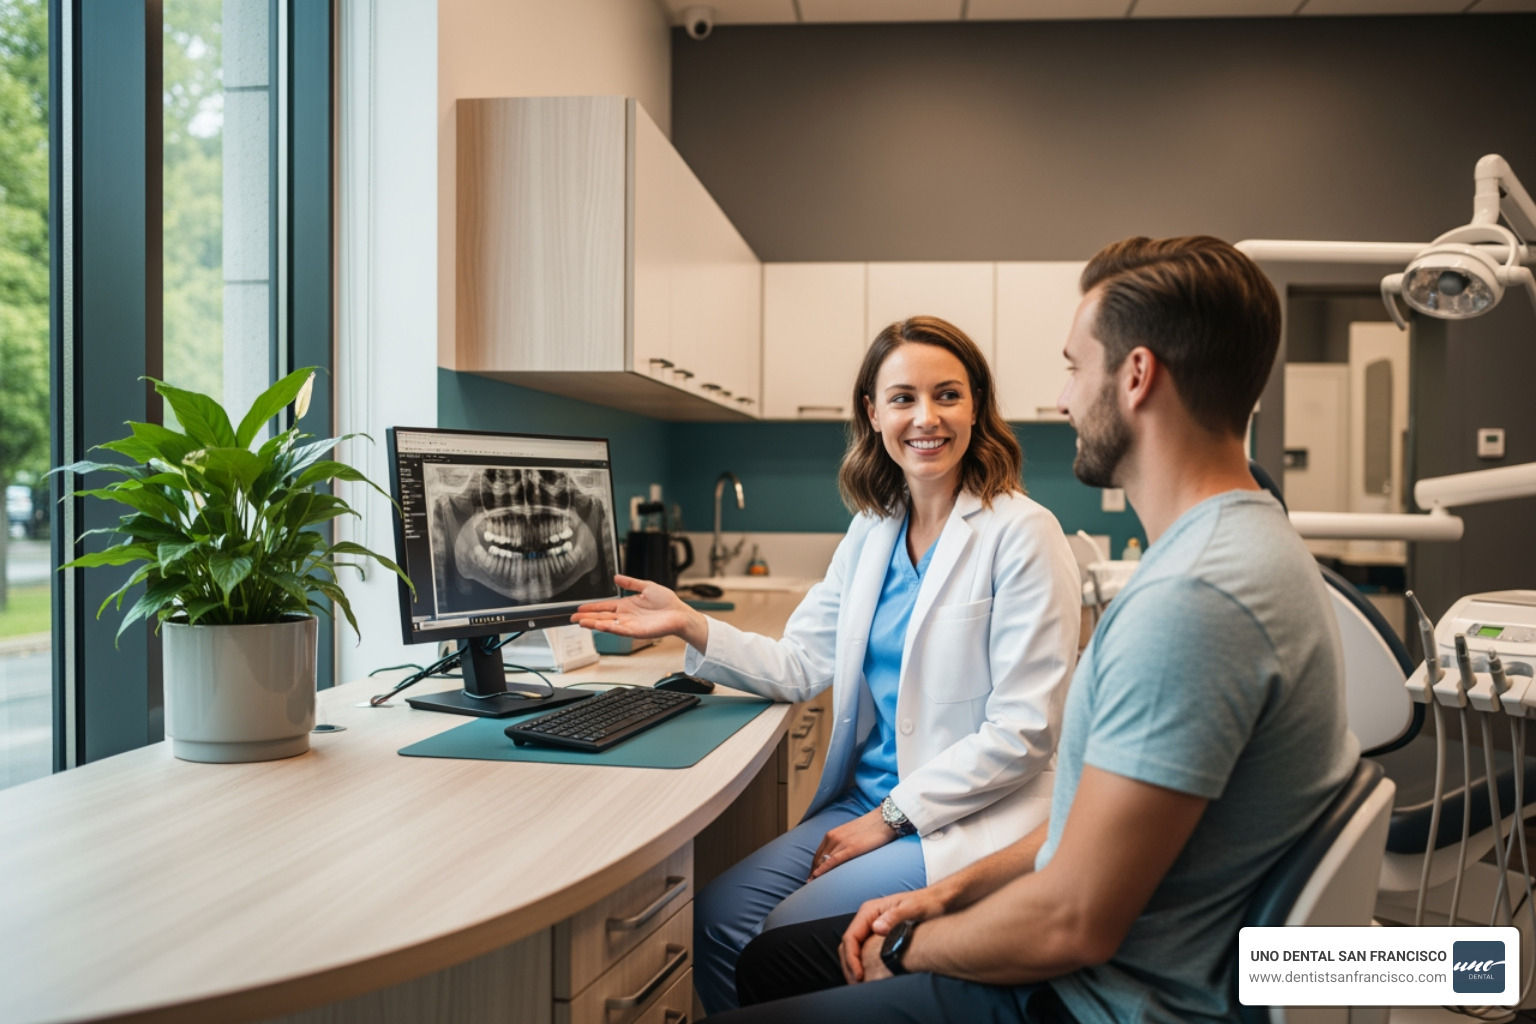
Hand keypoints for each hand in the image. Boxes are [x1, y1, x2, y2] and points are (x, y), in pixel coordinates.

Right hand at [570, 574, 707, 649]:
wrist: (680, 613)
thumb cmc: (667, 602)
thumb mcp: (646, 587)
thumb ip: (630, 583)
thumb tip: (617, 577)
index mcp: (626, 605)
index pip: (604, 606)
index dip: (591, 607)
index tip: (579, 609)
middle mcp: (626, 616)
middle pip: (602, 616)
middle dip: (586, 617)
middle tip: (572, 618)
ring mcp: (629, 624)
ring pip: (607, 624)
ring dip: (593, 623)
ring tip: (580, 623)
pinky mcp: (636, 631)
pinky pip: (619, 630)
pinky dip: (608, 628)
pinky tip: (598, 625)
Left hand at [808, 808, 894, 880]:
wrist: (884, 819)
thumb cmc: (870, 828)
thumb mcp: (850, 835)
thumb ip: (841, 844)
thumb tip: (839, 857)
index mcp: (832, 834)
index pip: (818, 854)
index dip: (813, 867)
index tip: (812, 877)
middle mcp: (833, 837)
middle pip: (818, 859)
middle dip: (813, 872)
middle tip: (810, 884)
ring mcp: (841, 842)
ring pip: (823, 861)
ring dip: (816, 874)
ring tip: (812, 886)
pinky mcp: (851, 848)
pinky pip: (832, 861)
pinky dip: (822, 870)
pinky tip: (816, 876)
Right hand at [839, 886, 951, 982]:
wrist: (938, 900)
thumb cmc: (927, 903)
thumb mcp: (913, 909)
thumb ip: (895, 917)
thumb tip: (876, 928)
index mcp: (870, 910)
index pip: (850, 937)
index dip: (852, 958)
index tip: (859, 975)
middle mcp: (868, 917)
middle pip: (848, 944)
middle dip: (850, 965)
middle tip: (857, 984)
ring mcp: (872, 924)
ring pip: (853, 947)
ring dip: (853, 965)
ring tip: (860, 983)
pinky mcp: (878, 931)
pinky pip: (863, 948)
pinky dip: (862, 962)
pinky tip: (869, 973)